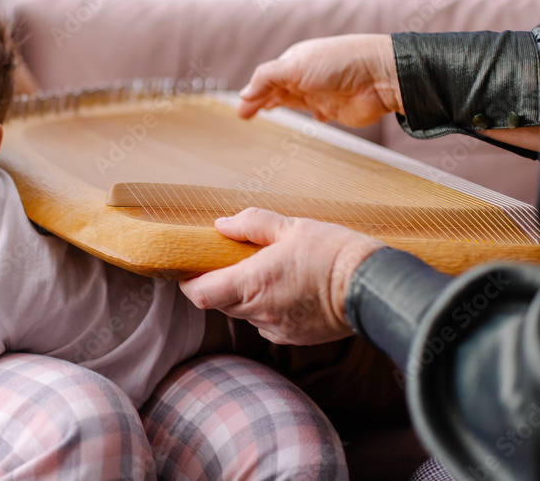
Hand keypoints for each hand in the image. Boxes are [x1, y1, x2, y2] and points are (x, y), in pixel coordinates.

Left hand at [181, 208, 384, 344]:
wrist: (374, 287)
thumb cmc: (333, 253)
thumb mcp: (291, 227)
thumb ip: (251, 225)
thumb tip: (222, 226)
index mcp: (252, 283)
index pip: (199, 294)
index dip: (188, 283)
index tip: (191, 269)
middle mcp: (259, 311)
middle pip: (219, 304)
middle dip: (218, 285)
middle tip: (231, 264)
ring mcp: (276, 329)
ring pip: (244, 314)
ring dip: (244, 297)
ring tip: (265, 275)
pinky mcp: (294, 339)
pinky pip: (266, 326)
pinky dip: (266, 310)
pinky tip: (285, 292)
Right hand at [238, 34, 403, 125]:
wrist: (381, 77)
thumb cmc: (340, 63)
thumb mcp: (294, 66)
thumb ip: (266, 79)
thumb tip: (244, 94)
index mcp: (295, 61)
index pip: (266, 78)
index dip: (252, 93)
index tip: (241, 110)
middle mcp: (306, 76)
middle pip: (277, 90)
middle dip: (261, 100)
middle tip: (245, 114)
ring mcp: (320, 92)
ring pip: (295, 101)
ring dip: (282, 105)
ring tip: (267, 111)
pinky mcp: (335, 108)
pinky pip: (318, 114)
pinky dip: (312, 117)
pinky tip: (311, 119)